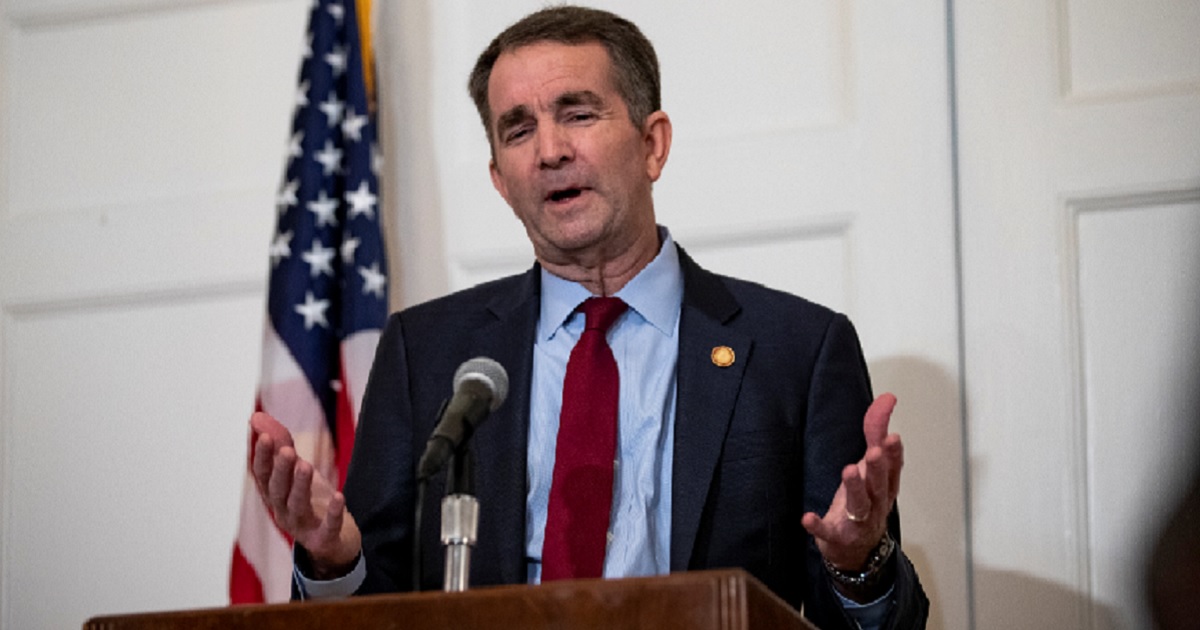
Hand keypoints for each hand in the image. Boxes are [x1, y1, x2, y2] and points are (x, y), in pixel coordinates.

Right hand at [249, 411, 361, 576]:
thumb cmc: (310, 499)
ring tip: (305, 464)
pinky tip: (339, 496)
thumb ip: (281, 443)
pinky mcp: (324, 538)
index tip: (264, 436)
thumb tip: (256, 416)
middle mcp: (283, 512)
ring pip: (298, 506)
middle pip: (278, 491)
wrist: (333, 540)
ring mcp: (303, 527)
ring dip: (300, 486)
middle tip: (287, 450)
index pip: (262, 476)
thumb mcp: (296, 471)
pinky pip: (328, 526)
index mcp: (274, 495)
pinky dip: (332, 513)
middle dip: (280, 470)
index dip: (262, 457)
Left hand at [801, 393, 903, 571]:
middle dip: (876, 468)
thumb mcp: (870, 466)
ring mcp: (856, 522)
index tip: (892, 438)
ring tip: (848, 471)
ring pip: (858, 506)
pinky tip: (807, 517)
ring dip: (854, 489)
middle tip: (873, 451)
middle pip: (878, 485)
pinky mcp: (835, 536)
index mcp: (884, 486)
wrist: (856, 549)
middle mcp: (874, 503)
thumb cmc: (865, 502)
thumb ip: (875, 431)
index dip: (893, 454)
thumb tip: (886, 398)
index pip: (892, 469)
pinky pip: (827, 531)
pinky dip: (818, 525)